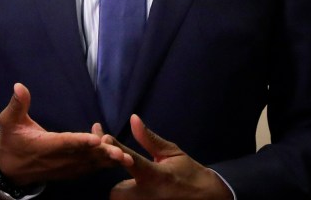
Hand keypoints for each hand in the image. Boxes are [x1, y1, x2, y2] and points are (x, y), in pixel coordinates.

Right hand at [0, 83, 131, 185]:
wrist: (10, 170)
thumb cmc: (12, 142)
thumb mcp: (9, 122)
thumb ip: (17, 105)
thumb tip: (19, 85)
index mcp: (44, 145)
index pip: (64, 143)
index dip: (80, 141)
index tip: (95, 139)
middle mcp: (57, 159)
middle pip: (83, 156)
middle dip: (102, 154)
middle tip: (119, 151)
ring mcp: (65, 168)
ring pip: (89, 164)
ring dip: (107, 160)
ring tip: (124, 155)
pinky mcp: (71, 171)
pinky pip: (89, 168)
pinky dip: (103, 162)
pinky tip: (118, 154)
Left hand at [105, 115, 232, 199]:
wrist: (207, 198)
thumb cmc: (188, 173)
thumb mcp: (171, 153)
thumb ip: (149, 139)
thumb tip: (133, 118)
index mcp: (156, 176)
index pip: (129, 159)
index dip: (115, 149)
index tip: (104, 139)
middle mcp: (149, 196)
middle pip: (116, 192)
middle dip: (118, 186)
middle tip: (128, 180)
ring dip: (125, 196)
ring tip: (136, 189)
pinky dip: (132, 199)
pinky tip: (138, 193)